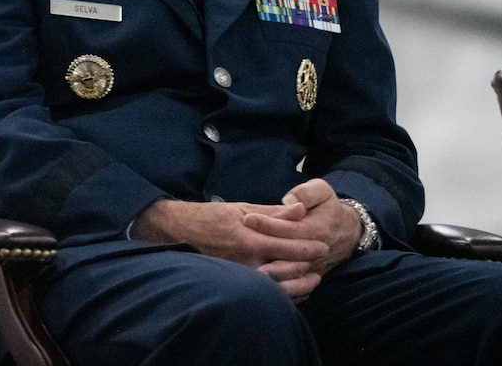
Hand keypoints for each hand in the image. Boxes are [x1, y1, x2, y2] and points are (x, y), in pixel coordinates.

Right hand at [132, 196, 329, 298]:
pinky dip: (281, 293)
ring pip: (276, 286)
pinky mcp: (234, 283)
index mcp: (248, 238)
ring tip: (312, 281)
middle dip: (306, 268)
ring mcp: (239, 274)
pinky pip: (263, 291)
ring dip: (297, 285)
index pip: (286, 246)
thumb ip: (272, 212)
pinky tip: (292, 290)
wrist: (178, 232)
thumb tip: (299, 209)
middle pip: (285, 270)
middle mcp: (245, 260)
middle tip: (321, 264)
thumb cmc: (209, 217)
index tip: (323, 246)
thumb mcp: (240, 208)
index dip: (308, 247)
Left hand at [242, 179, 363, 295]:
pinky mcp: (309, 276)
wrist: (348, 231)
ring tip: (243, 268)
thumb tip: (290, 200)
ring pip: (289, 274)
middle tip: (237, 244)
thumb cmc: (329, 207)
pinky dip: (277, 286)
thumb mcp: (322, 191)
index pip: (289, 228)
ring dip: (268, 272)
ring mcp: (313, 266)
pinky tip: (257, 283)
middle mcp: (315, 251)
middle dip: (262, 250)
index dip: (268, 224)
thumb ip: (307, 193)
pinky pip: (294, 285)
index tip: (247, 218)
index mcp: (316, 228)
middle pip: (286, 254)